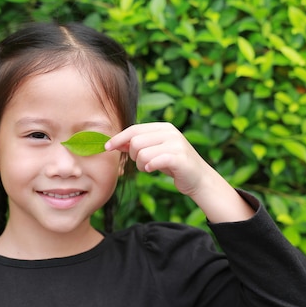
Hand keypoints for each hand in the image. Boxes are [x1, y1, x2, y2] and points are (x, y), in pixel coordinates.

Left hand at [105, 122, 255, 222]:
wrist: (199, 179)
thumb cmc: (174, 165)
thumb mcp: (155, 151)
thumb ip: (139, 145)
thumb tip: (115, 143)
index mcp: (163, 127)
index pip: (134, 129)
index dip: (118, 138)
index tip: (106, 147)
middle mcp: (170, 132)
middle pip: (135, 142)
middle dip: (133, 156)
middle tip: (143, 164)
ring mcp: (176, 144)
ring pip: (142, 153)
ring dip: (141, 165)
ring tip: (150, 168)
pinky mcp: (179, 158)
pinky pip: (153, 161)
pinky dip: (149, 167)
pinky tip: (153, 170)